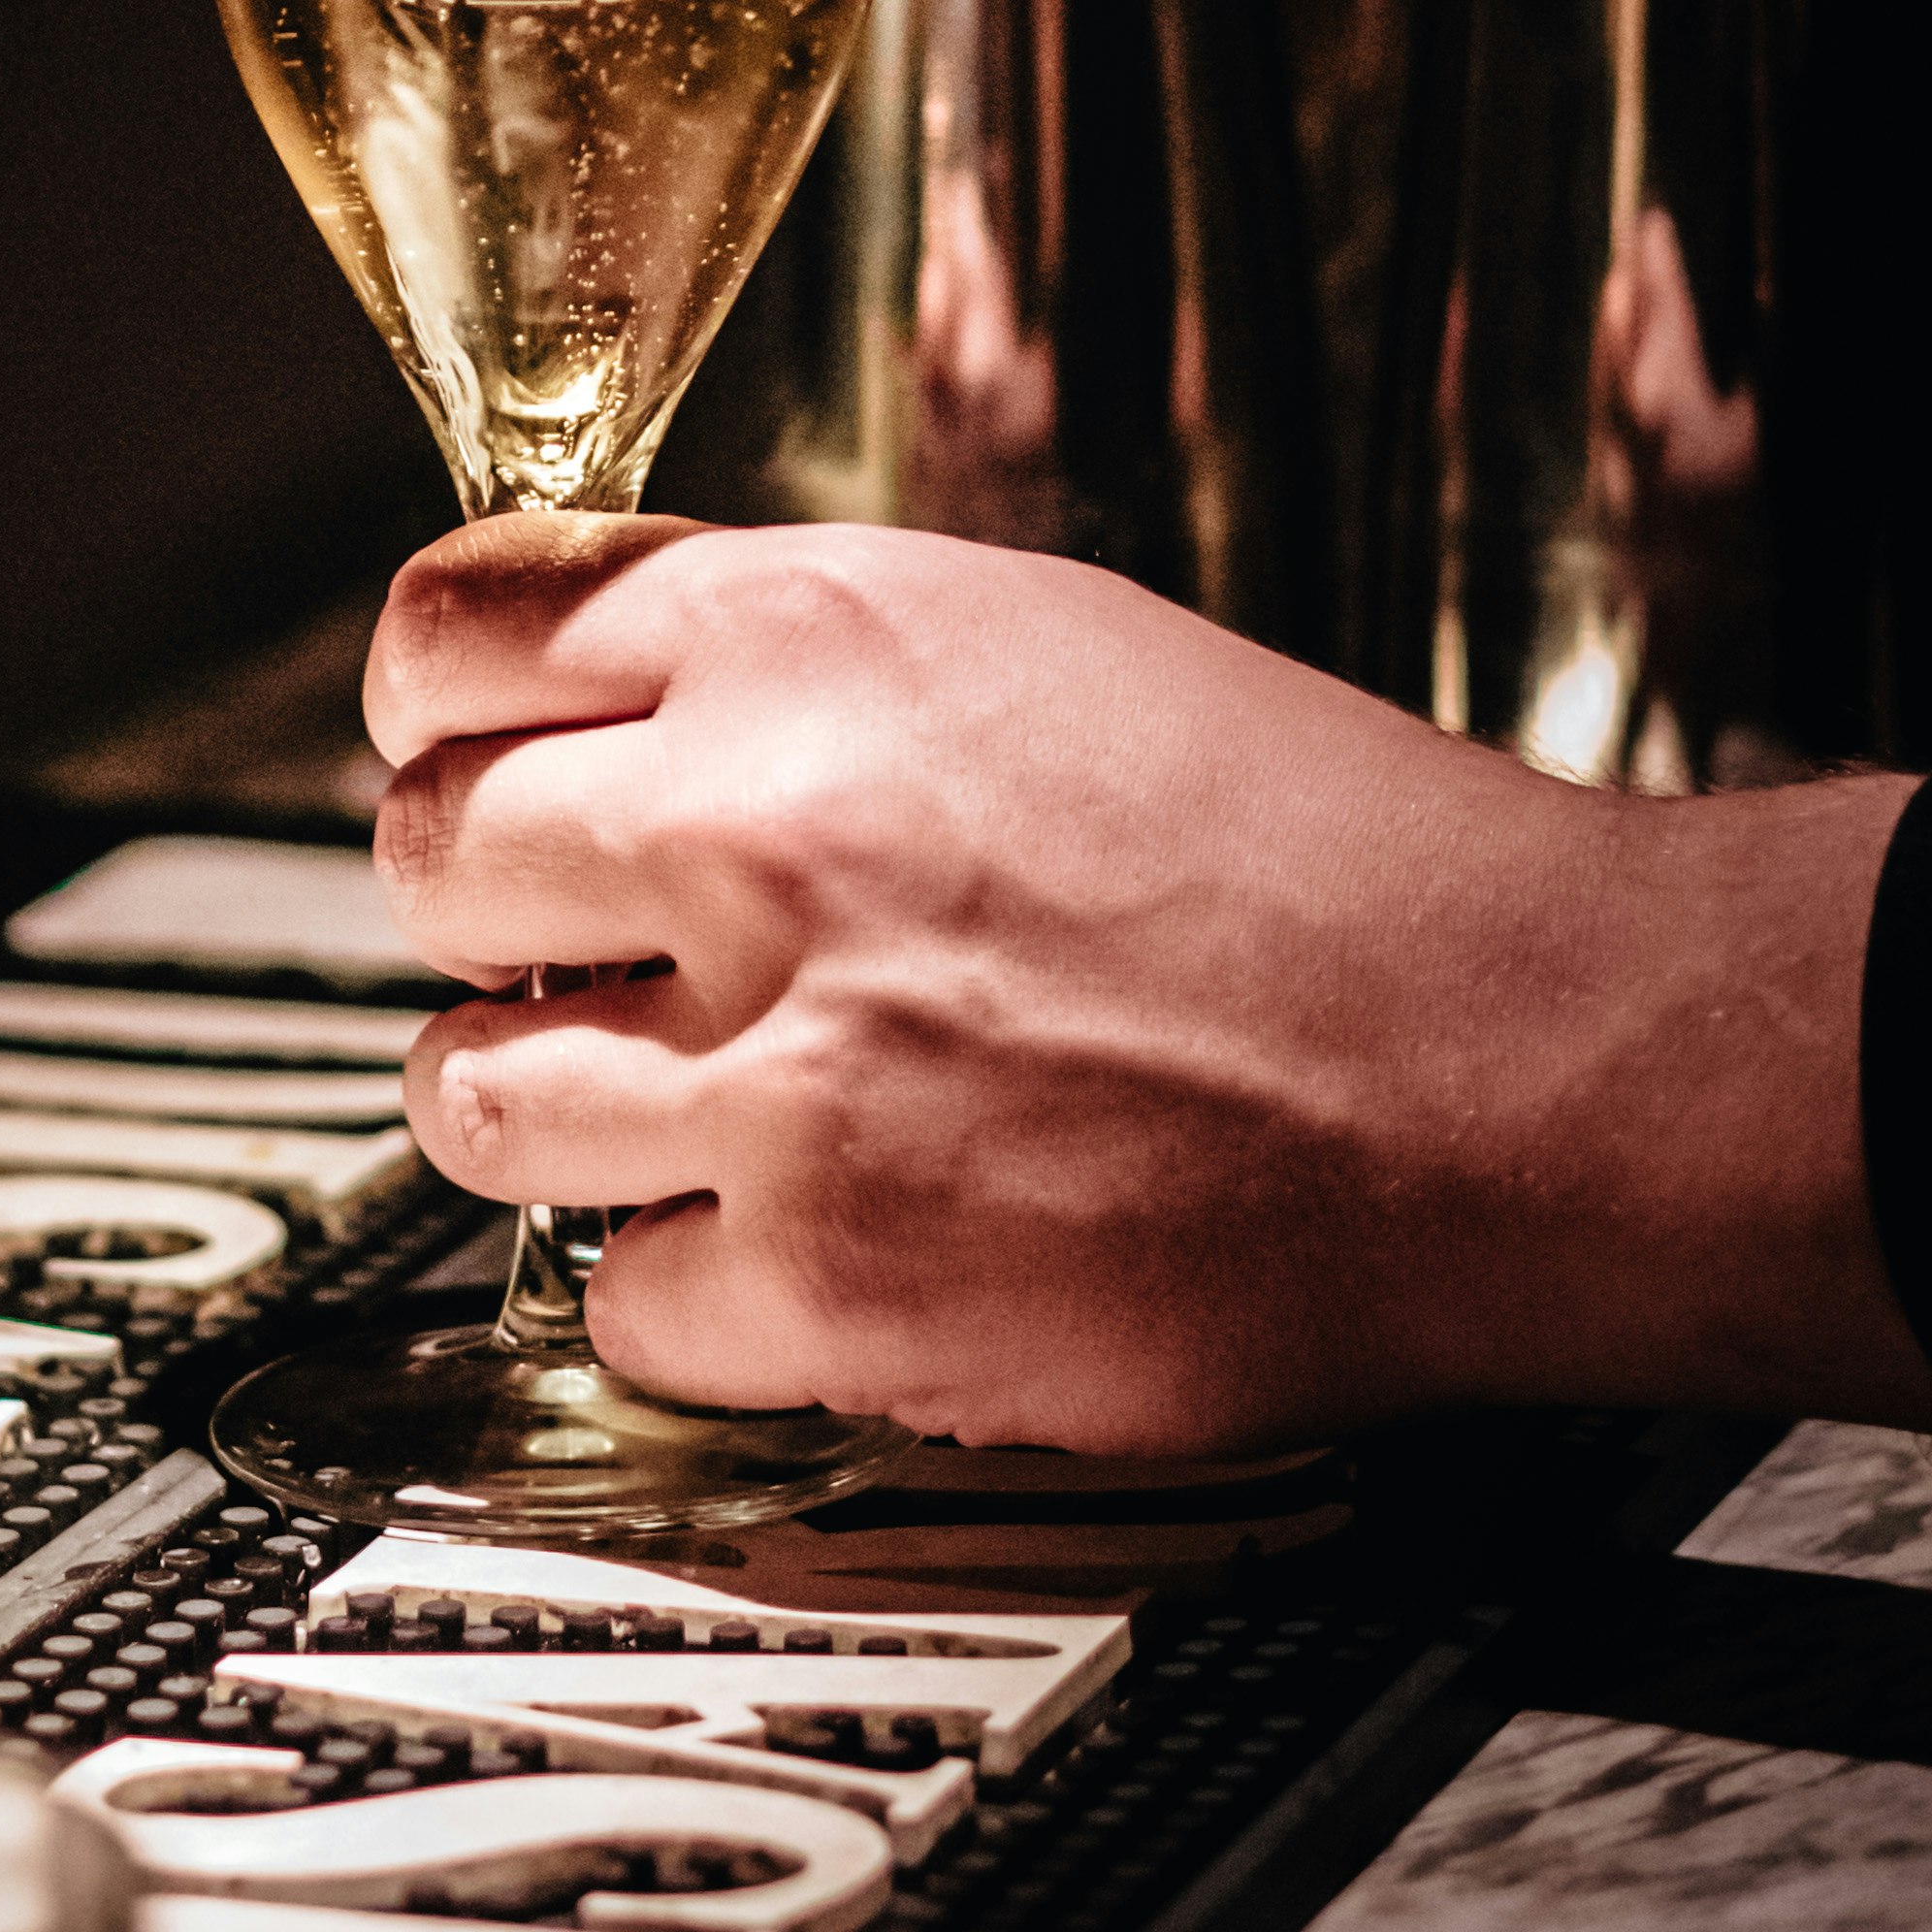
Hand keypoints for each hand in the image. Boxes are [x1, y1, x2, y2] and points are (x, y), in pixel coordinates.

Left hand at [368, 517, 1931, 1459]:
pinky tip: (816, 1239)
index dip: (435, 713)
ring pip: (464, 1095)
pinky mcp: (830, 1278)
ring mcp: (780, 1060)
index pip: (443, 634)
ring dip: (552, 1109)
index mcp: (807, 630)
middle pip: (421, 862)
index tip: (460, 759)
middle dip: (489, 917)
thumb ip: (790, 662)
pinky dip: (696, 1290)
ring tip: (684, 1107)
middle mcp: (758, 822)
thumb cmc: (1315, 854)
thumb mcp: (1031, 640)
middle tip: (585, 954)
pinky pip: (615, 1301)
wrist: (1511, 1063)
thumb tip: (602, 707)